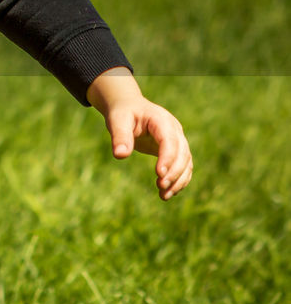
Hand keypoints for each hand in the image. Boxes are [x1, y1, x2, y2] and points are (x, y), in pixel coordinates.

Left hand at [87, 67, 192, 201]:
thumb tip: (120, 155)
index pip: (170, 140)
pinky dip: (178, 181)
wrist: (129, 107)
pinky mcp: (175, 150)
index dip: (167, 157)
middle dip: (174, 172)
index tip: (159, 174)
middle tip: (160, 186)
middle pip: (183, 153)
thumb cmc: (123, 113)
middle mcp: (174, 130)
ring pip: (186, 162)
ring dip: (178, 180)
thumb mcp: (117, 120)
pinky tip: (167, 193)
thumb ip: (120, 136)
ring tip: (163, 196)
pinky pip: (183, 167)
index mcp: (161, 120)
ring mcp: (177, 140)